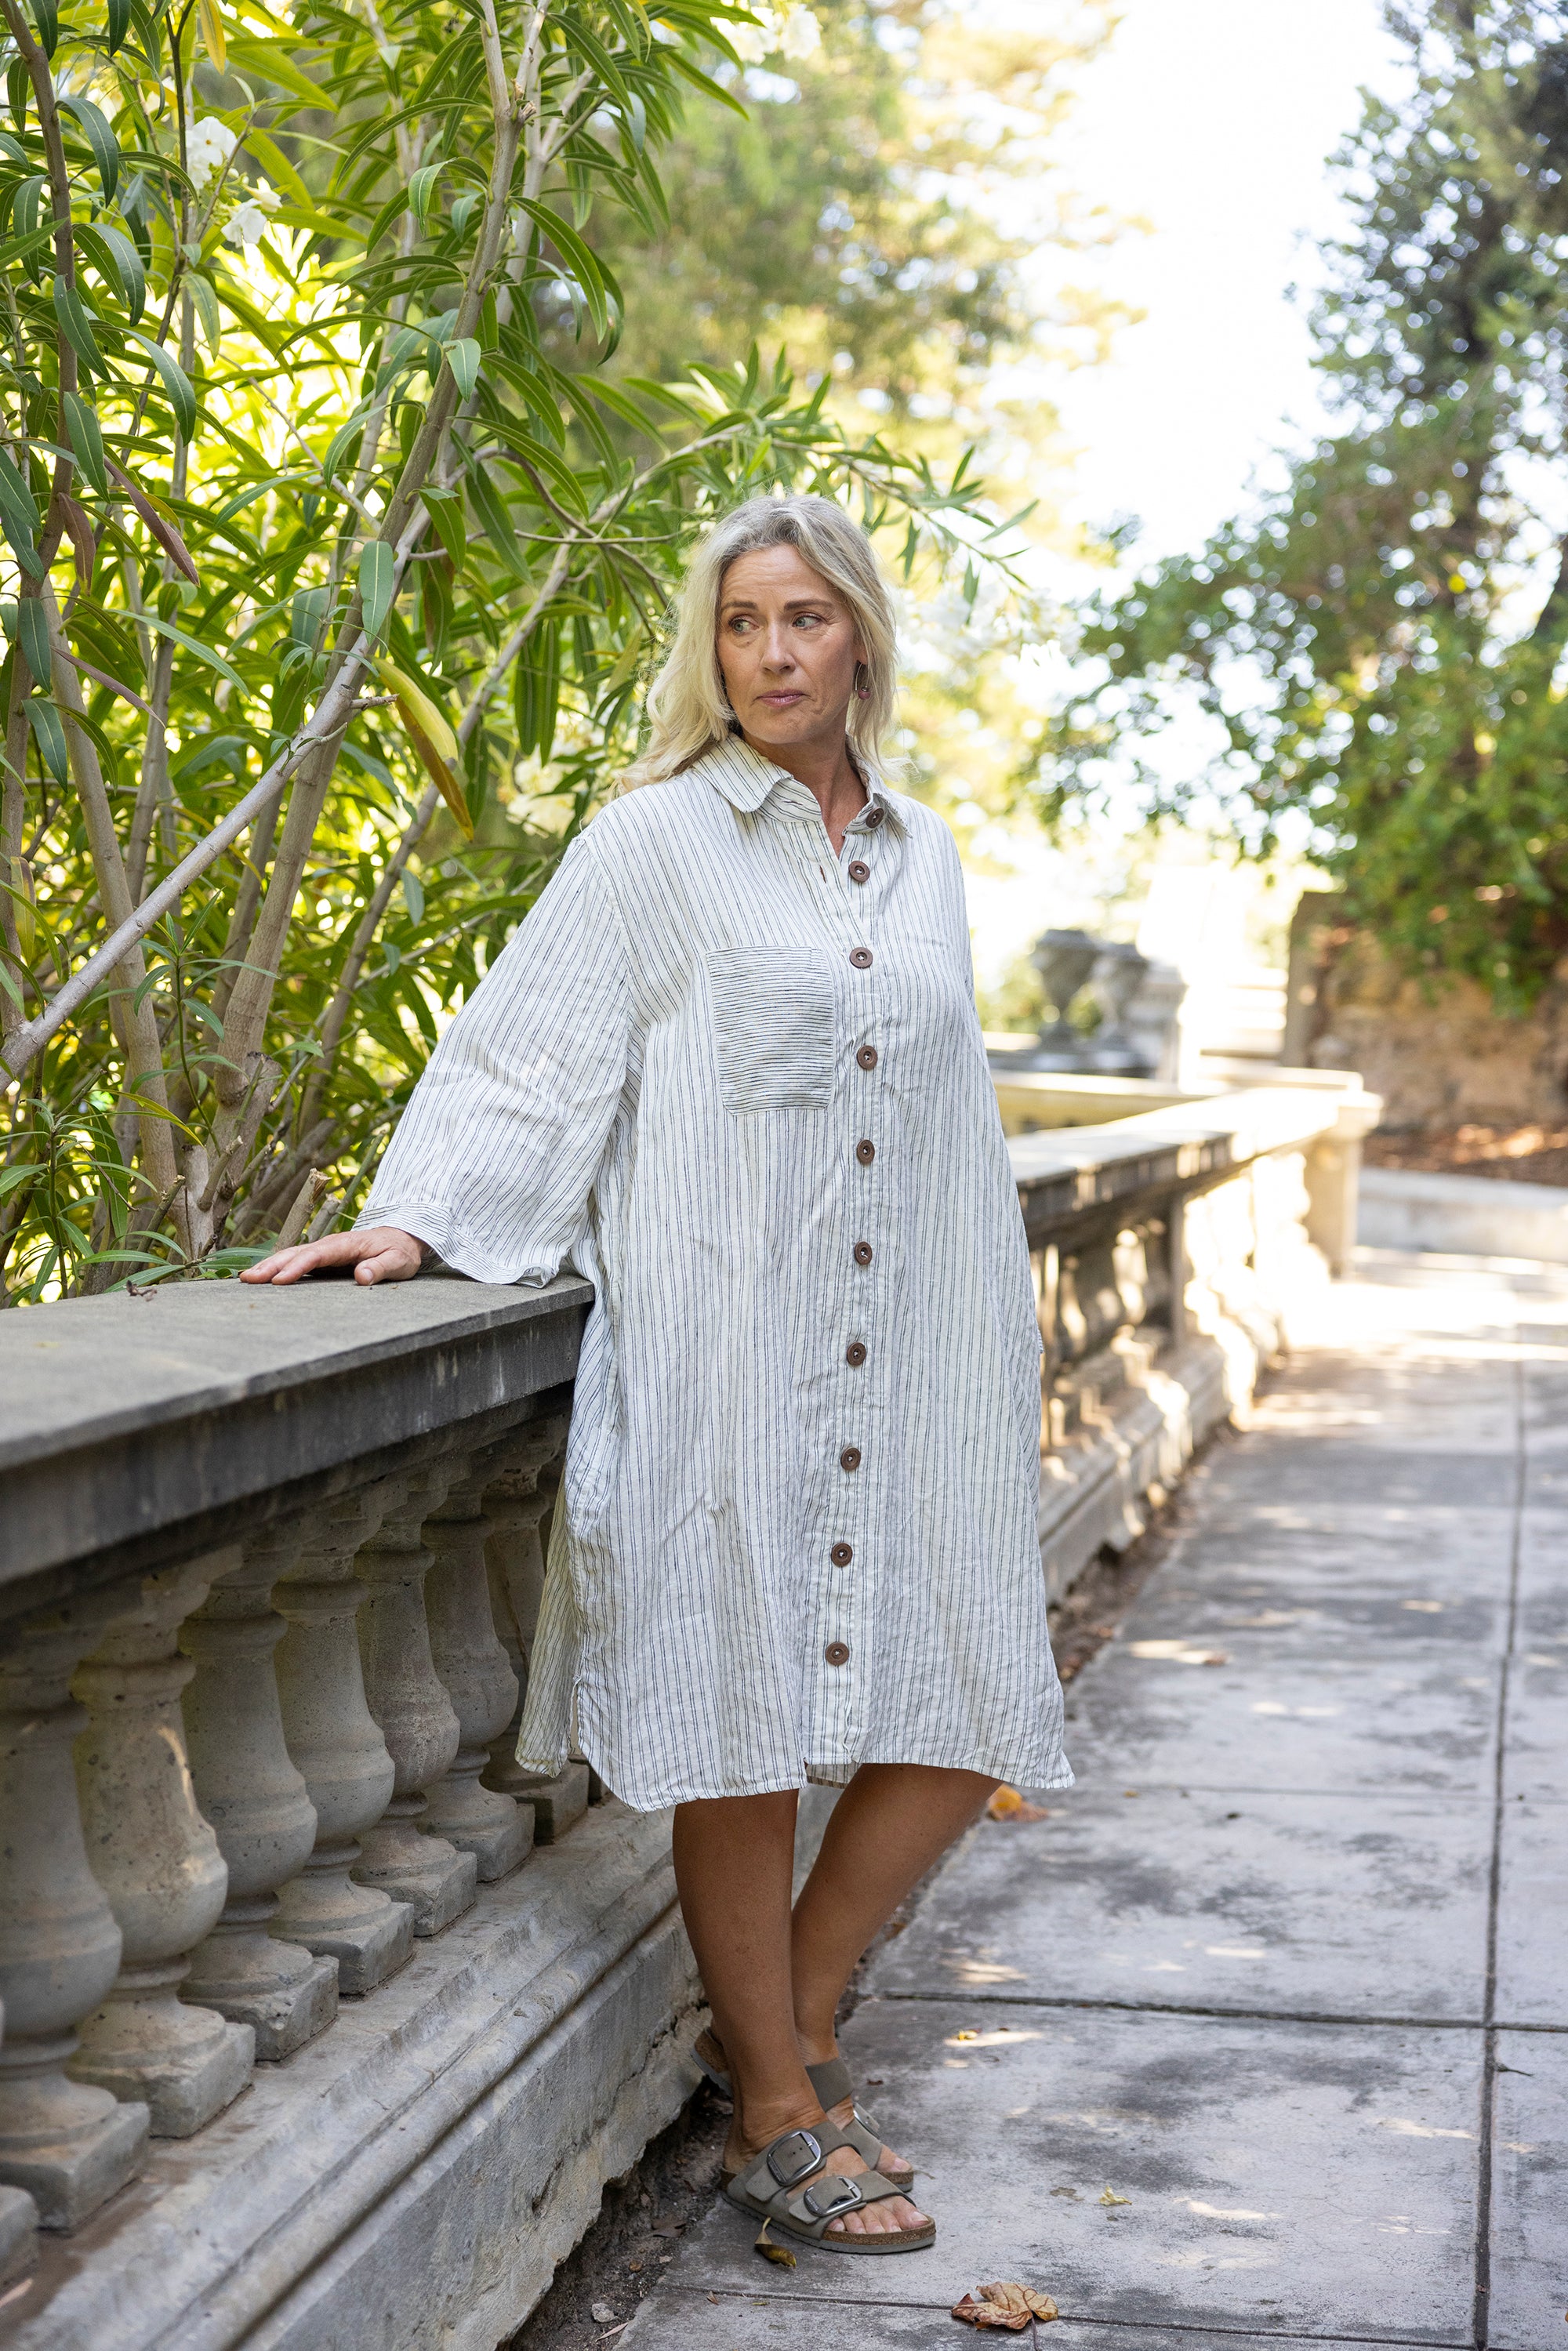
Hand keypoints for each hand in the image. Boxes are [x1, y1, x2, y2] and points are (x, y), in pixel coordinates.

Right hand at [239, 1225, 427, 1286]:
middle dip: (272, 1265)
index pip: (317, 1255)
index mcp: (347, 1245)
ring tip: (246, 1278)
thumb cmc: (401, 1251)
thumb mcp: (399, 1261)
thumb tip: (362, 1276)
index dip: (297, 1267)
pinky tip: (262, 1278)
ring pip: (292, 1255)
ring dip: (269, 1265)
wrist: (403, 1238)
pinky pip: (297, 1261)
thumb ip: (382, 1267)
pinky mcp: (323, 1259)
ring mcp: (325, 1251)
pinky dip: (278, 1268)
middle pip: (297, 1253)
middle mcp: (331, 1245)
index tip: (279, 1280)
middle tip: (248, 1279)